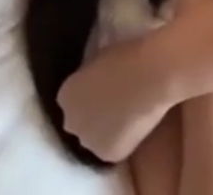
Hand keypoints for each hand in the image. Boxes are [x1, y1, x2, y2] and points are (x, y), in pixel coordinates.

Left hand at [58, 35, 171, 163]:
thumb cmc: (127, 59)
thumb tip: (98, 81)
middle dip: (95, 119)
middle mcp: (69, 120)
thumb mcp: (98, 61)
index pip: (73, 105)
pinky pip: (115, 150)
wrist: (147, 76)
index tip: (107, 96)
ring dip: (108, 133)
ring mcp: (86, 140)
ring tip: (130, 120)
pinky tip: (137, 128)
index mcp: (65, 95)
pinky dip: (125, 142)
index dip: (91, 101)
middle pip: (80, 124)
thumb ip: (91, 79)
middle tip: (119, 110)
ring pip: (96, 140)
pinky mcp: (106, 154)